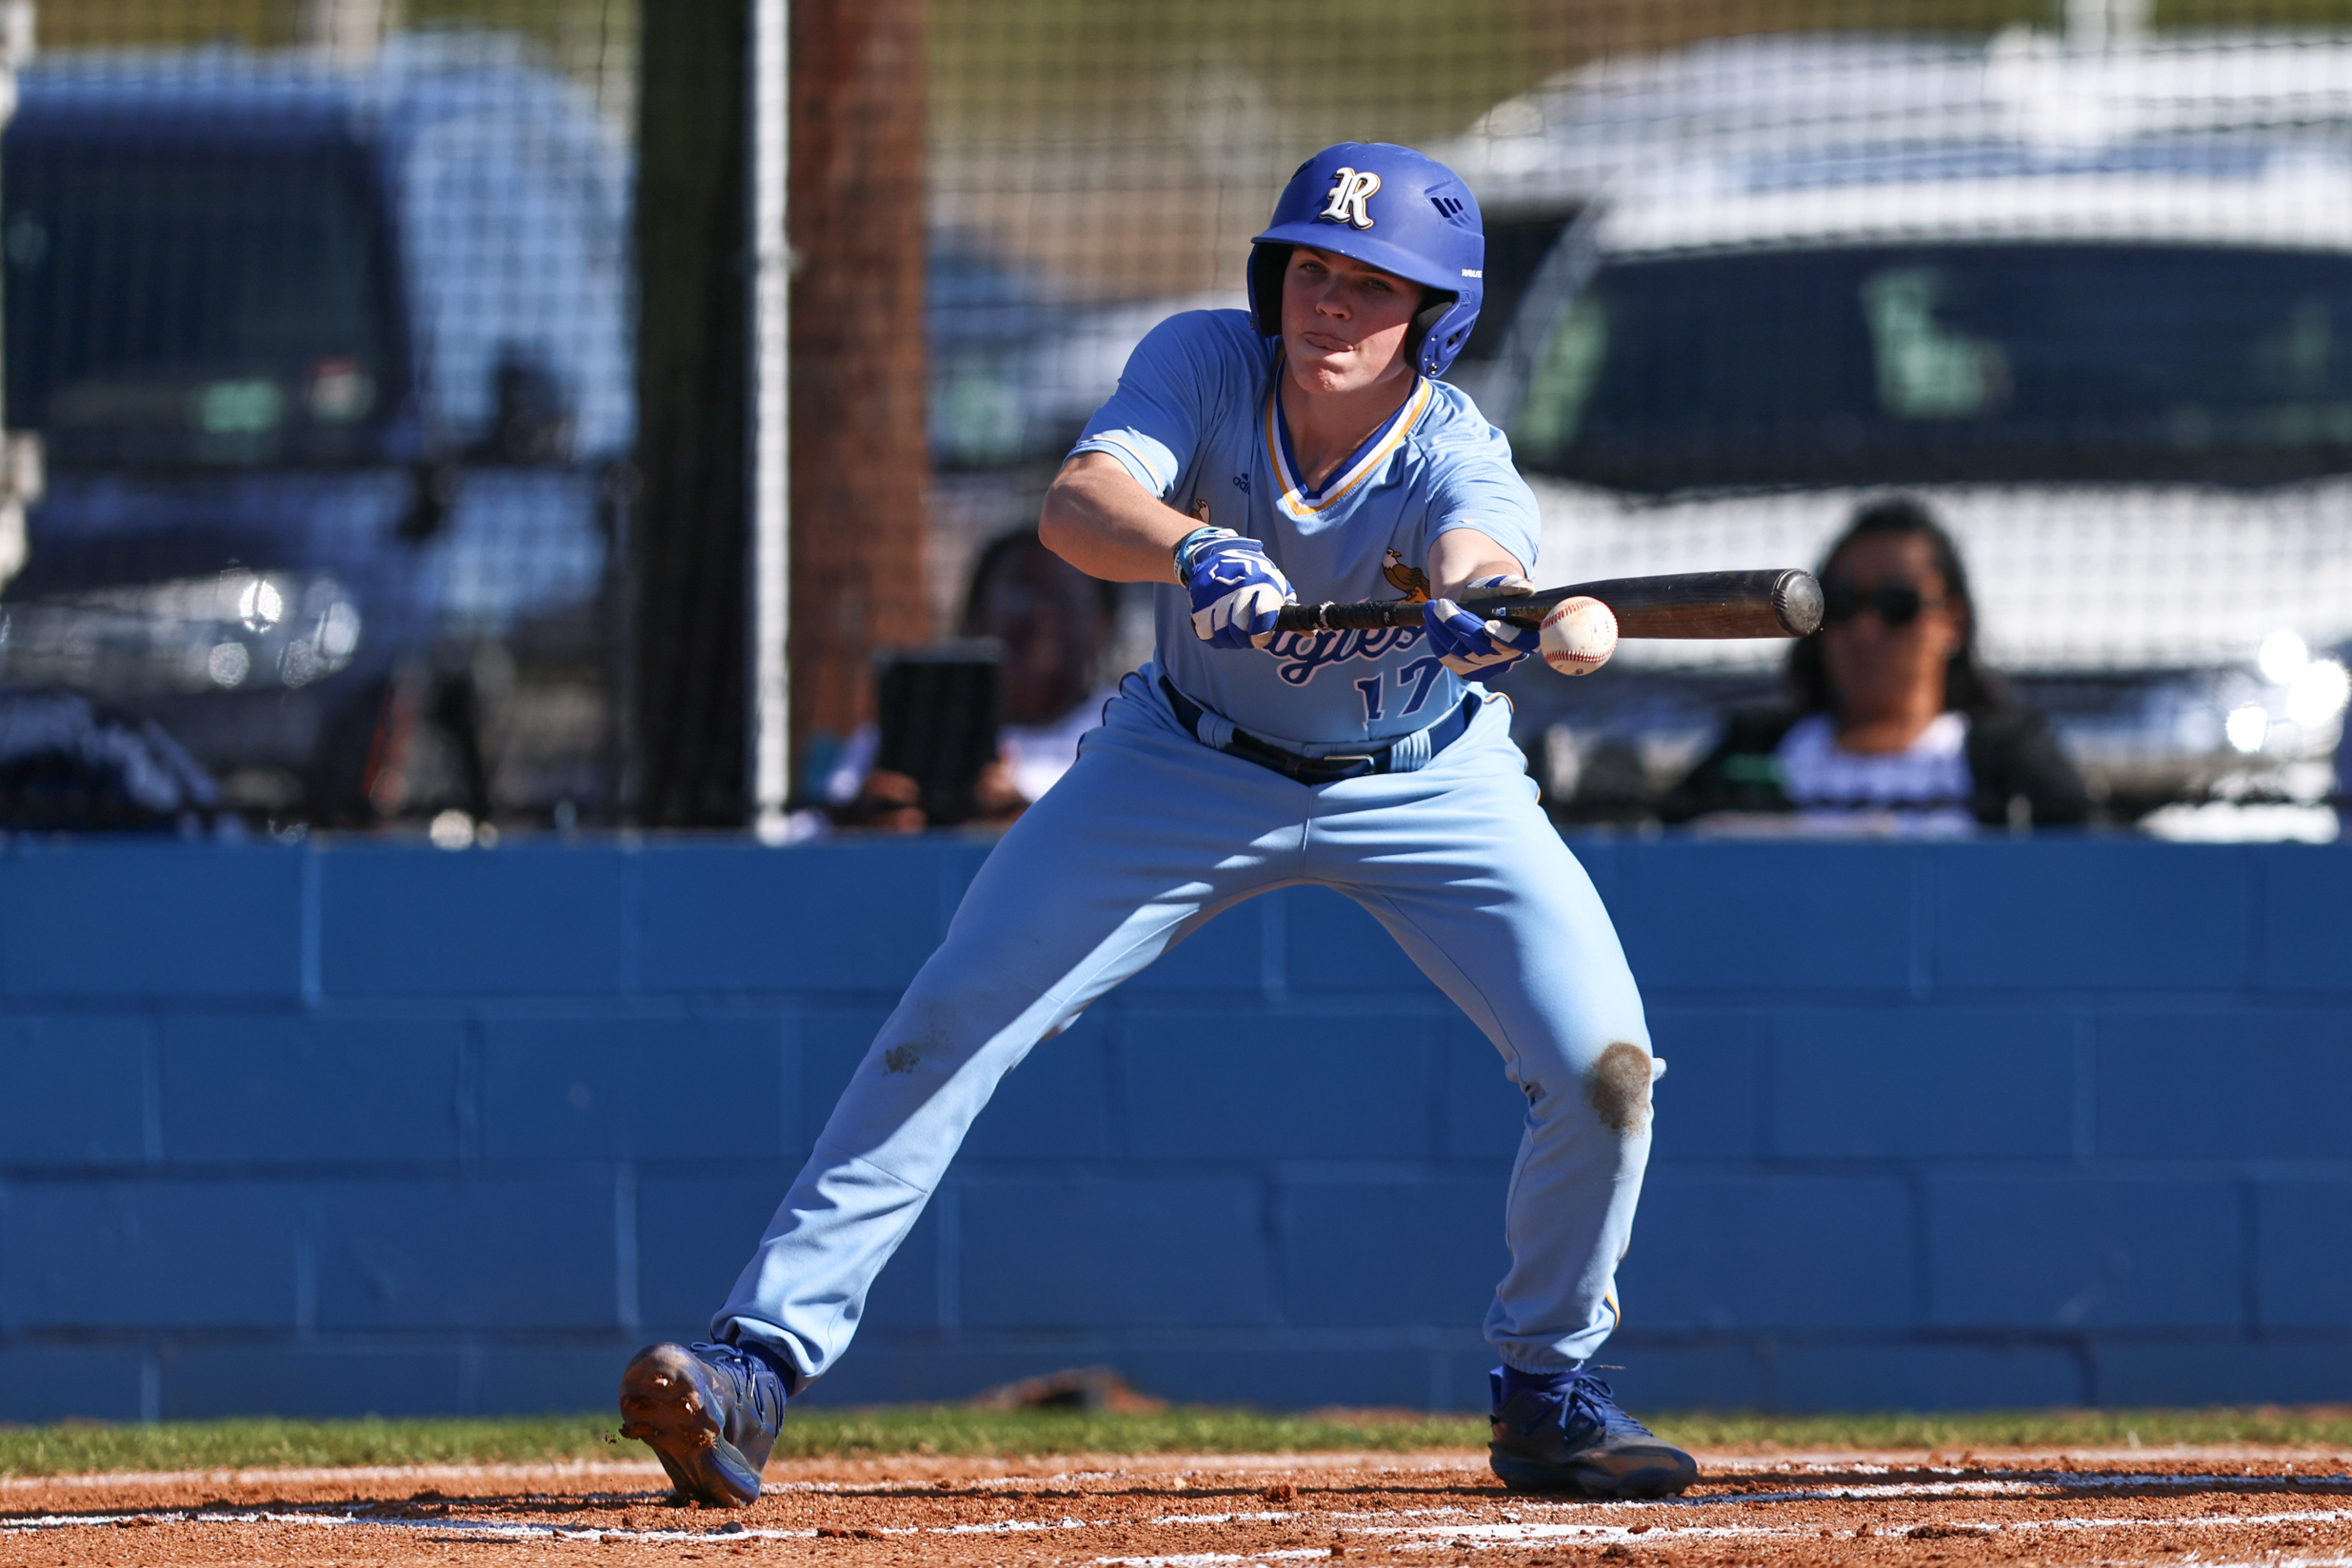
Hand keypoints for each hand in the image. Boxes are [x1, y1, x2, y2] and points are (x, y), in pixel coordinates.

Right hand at [1183, 532, 1294, 648]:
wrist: (1219, 554)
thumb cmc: (1256, 575)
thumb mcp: (1276, 586)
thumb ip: (1290, 611)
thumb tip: (1310, 634)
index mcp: (1264, 587)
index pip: (1262, 617)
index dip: (1262, 634)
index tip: (1262, 638)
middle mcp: (1240, 592)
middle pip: (1240, 631)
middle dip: (1246, 639)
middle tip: (1250, 634)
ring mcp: (1217, 598)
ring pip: (1222, 635)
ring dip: (1230, 638)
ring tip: (1235, 628)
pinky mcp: (1199, 604)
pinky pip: (1205, 632)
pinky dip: (1212, 634)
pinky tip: (1220, 625)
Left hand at [1424, 573, 1540, 677]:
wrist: (1476, 604)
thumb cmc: (1494, 593)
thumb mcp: (1503, 584)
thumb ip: (1512, 585)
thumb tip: (1521, 588)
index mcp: (1528, 635)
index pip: (1523, 643)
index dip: (1507, 636)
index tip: (1488, 624)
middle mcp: (1511, 656)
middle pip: (1483, 648)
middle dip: (1459, 625)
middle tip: (1440, 605)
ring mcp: (1489, 667)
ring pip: (1461, 654)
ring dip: (1442, 630)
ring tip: (1431, 608)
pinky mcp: (1468, 671)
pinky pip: (1449, 659)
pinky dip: (1436, 639)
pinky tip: (1431, 622)